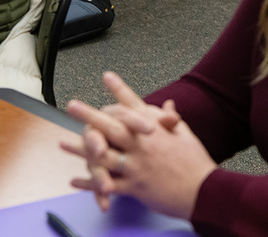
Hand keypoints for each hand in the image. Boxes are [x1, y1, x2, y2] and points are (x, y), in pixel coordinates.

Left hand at [60, 72, 214, 219]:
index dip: (120, 90)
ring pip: (104, 156)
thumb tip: (168, 106)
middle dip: (90, 115)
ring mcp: (138, 165)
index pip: (135, 105)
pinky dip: (91, 184)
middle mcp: (144, 145)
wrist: (203, 190)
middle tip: (73, 105)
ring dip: (82, 149)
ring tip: (63, 142)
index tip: (107, 76)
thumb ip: (173, 120)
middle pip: (112, 127)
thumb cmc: (196, 163)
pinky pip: (108, 184)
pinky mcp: (135, 186)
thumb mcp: (186, 135)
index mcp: (156, 130)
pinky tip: (75, 181)